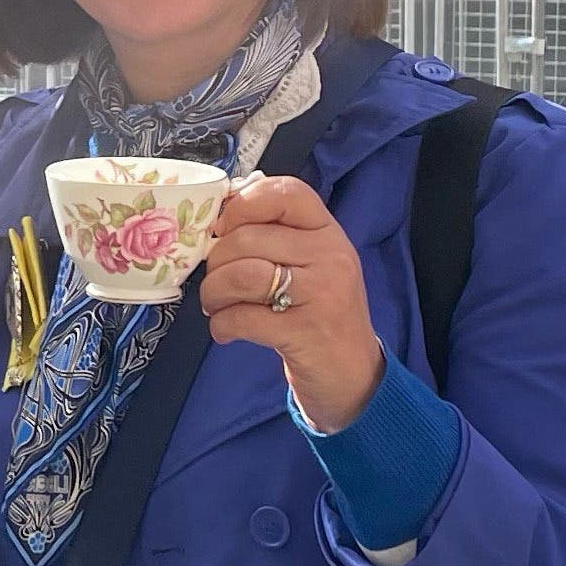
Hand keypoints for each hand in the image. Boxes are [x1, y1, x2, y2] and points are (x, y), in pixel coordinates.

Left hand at [201, 174, 383, 432]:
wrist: (352, 373)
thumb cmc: (319, 312)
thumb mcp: (309, 264)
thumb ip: (274, 237)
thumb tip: (216, 218)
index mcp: (327, 232)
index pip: (286, 192)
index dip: (243, 205)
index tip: (223, 229)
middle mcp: (330, 256)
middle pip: (247, 238)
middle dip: (215, 263)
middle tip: (216, 284)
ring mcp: (322, 293)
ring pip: (240, 275)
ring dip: (213, 293)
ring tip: (216, 306)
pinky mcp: (305, 331)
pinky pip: (241, 317)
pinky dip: (221, 325)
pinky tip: (226, 331)